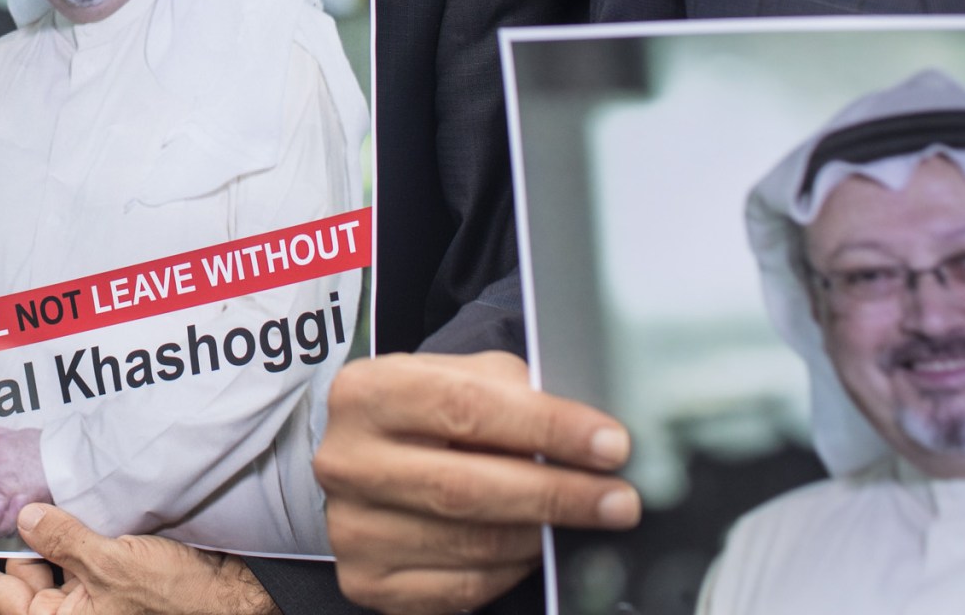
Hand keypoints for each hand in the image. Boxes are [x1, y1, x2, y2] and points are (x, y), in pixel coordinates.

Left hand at [0, 503, 274, 614]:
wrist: (229, 594)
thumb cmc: (175, 598)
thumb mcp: (110, 565)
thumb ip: (63, 538)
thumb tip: (26, 518)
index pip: (3, 595)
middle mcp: (76, 612)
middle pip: (29, 572)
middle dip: (24, 538)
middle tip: (15, 504)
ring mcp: (96, 595)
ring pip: (57, 557)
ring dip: (55, 531)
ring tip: (54, 502)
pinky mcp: (117, 577)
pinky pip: (84, 550)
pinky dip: (78, 529)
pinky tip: (79, 507)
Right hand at [315, 352, 638, 614]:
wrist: (374, 460)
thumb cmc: (433, 414)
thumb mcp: (464, 377)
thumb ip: (516, 393)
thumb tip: (592, 435)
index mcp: (366, 393)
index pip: (466, 408)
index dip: (547, 428)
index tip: (611, 445)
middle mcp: (346, 461)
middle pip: (465, 485)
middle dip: (556, 494)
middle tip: (618, 500)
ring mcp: (351, 527)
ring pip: (469, 543)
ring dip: (540, 535)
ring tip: (583, 520)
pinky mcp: (367, 581)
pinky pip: (462, 586)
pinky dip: (511, 570)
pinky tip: (535, 547)